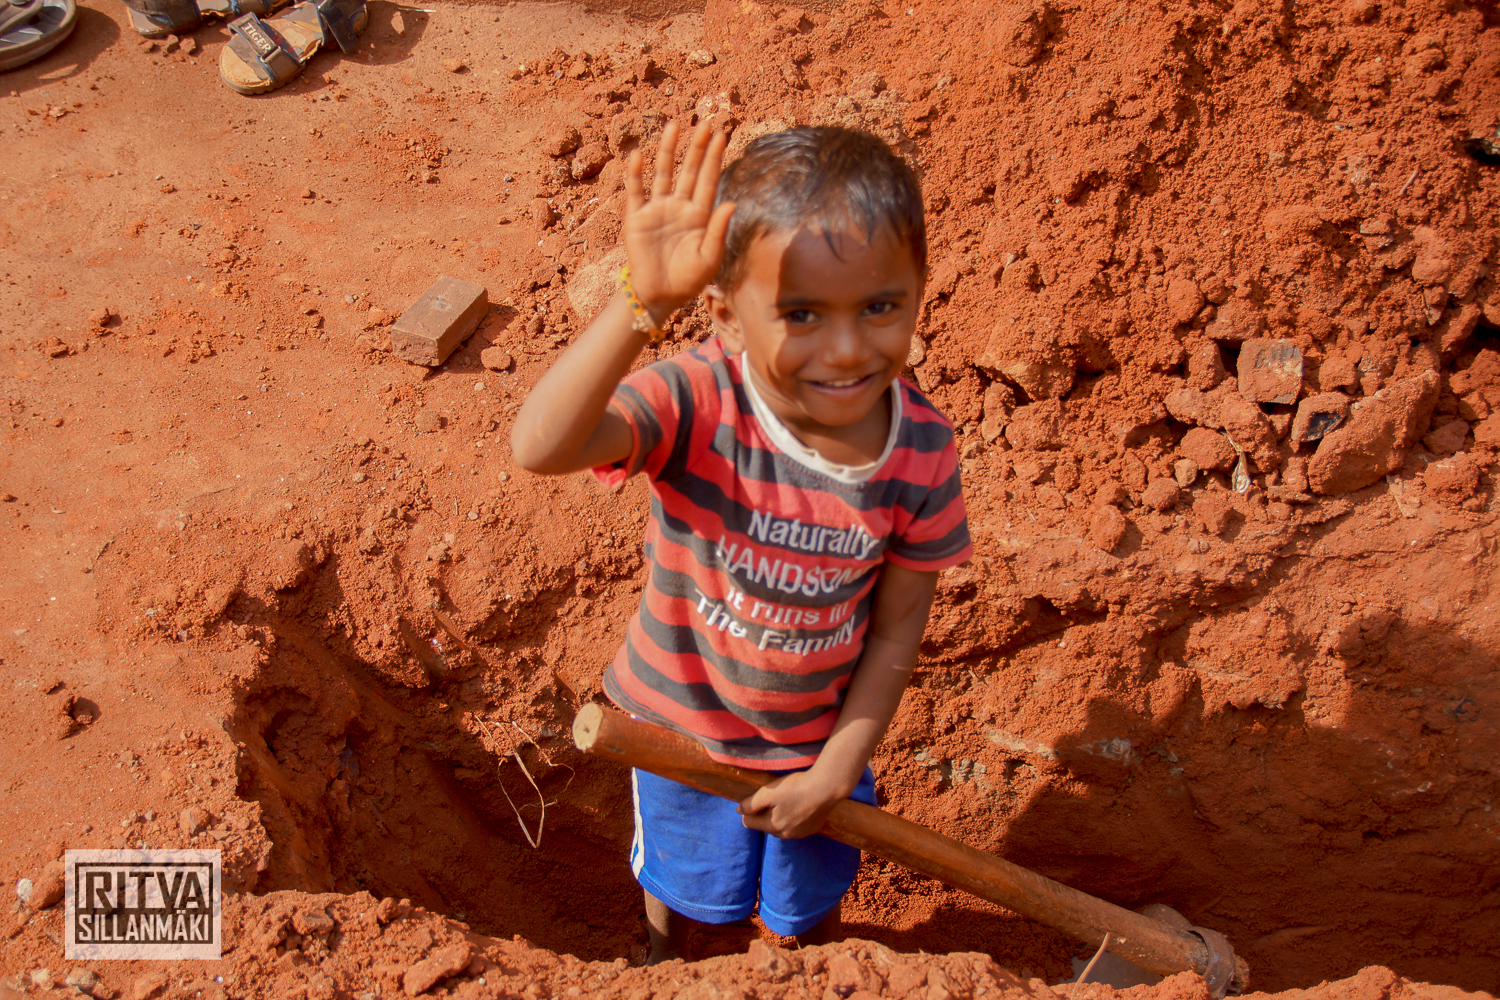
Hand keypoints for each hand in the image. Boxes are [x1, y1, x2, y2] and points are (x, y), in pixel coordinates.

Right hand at [623, 120, 737, 321]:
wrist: (659, 295)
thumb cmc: (688, 280)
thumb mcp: (709, 258)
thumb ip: (719, 230)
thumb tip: (731, 203)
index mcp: (700, 215)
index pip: (709, 180)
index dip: (714, 158)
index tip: (722, 135)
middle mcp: (679, 206)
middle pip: (689, 170)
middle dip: (697, 148)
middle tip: (705, 123)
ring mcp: (657, 209)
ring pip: (663, 173)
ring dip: (668, 150)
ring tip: (674, 126)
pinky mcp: (637, 218)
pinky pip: (636, 192)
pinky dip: (635, 174)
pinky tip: (638, 156)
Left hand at [737, 770, 846, 838]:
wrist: (826, 788)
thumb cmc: (796, 788)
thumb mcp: (769, 793)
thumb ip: (751, 804)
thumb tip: (739, 811)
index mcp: (773, 826)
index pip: (750, 823)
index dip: (748, 810)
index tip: (755, 799)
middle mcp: (785, 835)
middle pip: (766, 825)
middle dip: (764, 814)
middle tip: (771, 797)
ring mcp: (800, 833)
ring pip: (781, 827)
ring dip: (779, 817)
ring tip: (785, 800)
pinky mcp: (812, 828)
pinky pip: (795, 826)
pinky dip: (793, 817)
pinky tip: (798, 805)